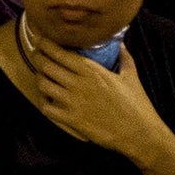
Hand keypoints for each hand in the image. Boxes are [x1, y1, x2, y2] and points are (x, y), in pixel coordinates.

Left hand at [23, 36, 167, 157]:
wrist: (138, 133)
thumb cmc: (136, 105)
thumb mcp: (131, 77)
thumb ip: (124, 58)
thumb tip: (121, 44)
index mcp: (91, 71)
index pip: (59, 53)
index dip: (45, 45)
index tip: (41, 41)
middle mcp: (78, 84)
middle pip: (46, 66)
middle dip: (38, 58)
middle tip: (36, 56)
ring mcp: (72, 102)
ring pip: (43, 85)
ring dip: (40, 79)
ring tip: (41, 77)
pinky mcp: (71, 120)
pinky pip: (46, 108)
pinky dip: (44, 102)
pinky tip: (48, 100)